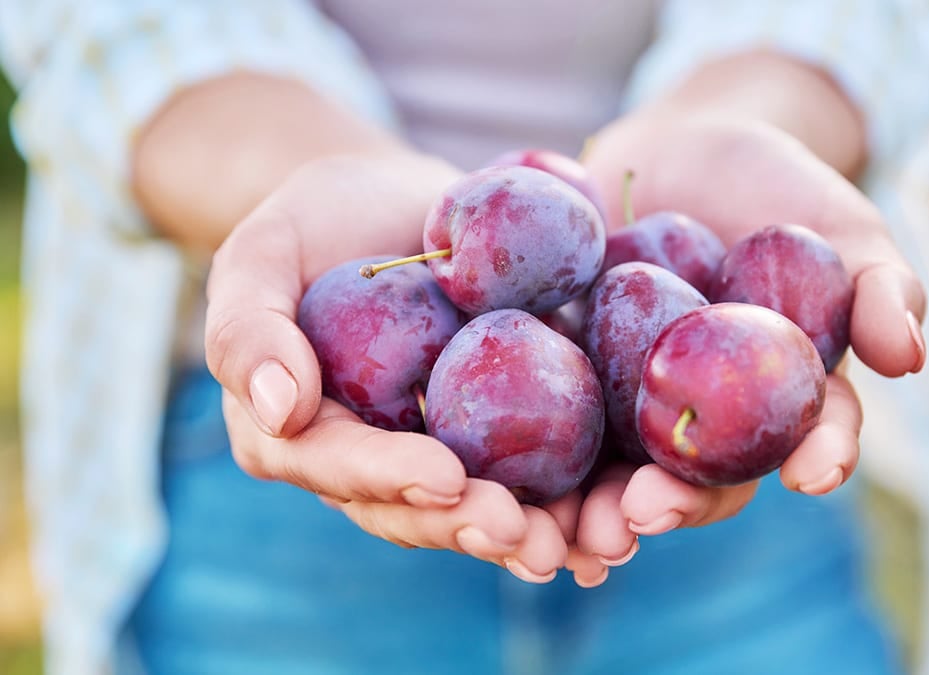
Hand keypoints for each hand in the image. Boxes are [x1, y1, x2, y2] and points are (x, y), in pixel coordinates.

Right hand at [205, 151, 569, 580]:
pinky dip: (578, 503)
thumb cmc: (314, 223)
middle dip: (471, 527)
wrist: (395, 201)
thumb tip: (281, 411)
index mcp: (307, 435)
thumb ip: (248, 329)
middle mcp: (377, 462)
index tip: (444, 478)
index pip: (341, 465)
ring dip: (536, 535)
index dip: (389, 478)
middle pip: (419, 511)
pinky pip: (539, 477)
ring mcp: (444, 451)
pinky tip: (620, 528)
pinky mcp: (504, 432)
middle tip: (524, 536)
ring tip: (589, 547)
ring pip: (484, 509)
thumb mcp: (261, 254)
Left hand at [573, 111, 924, 560]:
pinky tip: (507, 473)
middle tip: (651, 513)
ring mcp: (638, 403)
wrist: (679, 148)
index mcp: (783, 398)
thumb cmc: (774, 188)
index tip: (815, 473)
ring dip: (597, 504)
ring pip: (621, 469)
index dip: (817, 455)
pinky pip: (548, 418)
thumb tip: (911, 357)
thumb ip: (880, 281)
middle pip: (703, 476)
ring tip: (577, 526)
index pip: (811, 435)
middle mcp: (712, 419)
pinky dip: (530, 452)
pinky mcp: (571, 378)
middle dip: (680, 503)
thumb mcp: (840, 220)